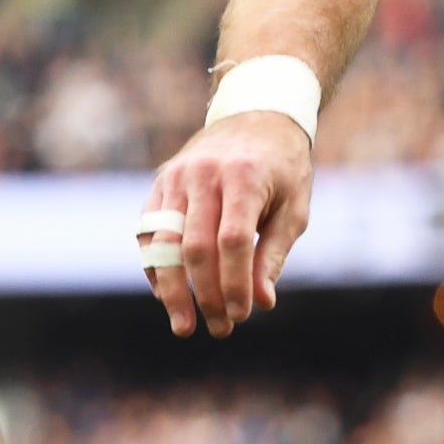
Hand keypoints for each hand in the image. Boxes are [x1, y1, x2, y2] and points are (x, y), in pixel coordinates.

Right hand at [140, 111, 312, 337]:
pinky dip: (156, 267)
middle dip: (205, 295)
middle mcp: (205, 173)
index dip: (235, 283)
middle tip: (219, 329)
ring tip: (184, 326)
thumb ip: (274, 253)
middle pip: (196, 247)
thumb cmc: (283, 167)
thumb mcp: (294, 206)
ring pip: (164, 243)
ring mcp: (177, 176)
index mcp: (244, 176)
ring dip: (172, 290)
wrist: (257, 114)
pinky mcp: (161, 181)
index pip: (234, 241)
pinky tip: (168, 295)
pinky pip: (150, 232)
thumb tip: (261, 302)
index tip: (242, 315)